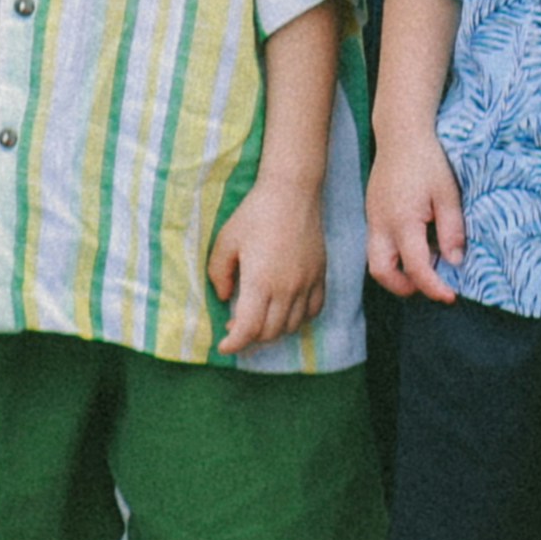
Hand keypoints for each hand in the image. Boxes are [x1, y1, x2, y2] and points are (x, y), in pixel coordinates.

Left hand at [207, 160, 323, 352]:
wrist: (291, 192)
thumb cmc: (254, 214)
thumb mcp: (226, 241)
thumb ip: (220, 274)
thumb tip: (225, 298)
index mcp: (261, 282)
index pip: (249, 329)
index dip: (235, 344)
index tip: (224, 347)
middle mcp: (287, 289)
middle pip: (270, 332)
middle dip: (250, 338)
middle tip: (234, 327)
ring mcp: (307, 283)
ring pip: (292, 325)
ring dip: (273, 330)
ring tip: (258, 318)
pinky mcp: (320, 275)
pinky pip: (314, 310)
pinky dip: (298, 319)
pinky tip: (285, 311)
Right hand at [365, 129, 463, 301]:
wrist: (401, 133)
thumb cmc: (428, 160)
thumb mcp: (448, 194)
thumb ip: (452, 230)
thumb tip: (454, 262)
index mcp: (402, 221)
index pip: (416, 268)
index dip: (434, 287)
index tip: (450, 296)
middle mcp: (381, 224)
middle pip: (382, 273)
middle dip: (405, 287)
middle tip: (431, 284)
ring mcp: (373, 218)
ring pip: (376, 260)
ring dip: (398, 272)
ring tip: (426, 263)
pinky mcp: (372, 211)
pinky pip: (378, 244)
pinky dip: (394, 254)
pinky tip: (417, 241)